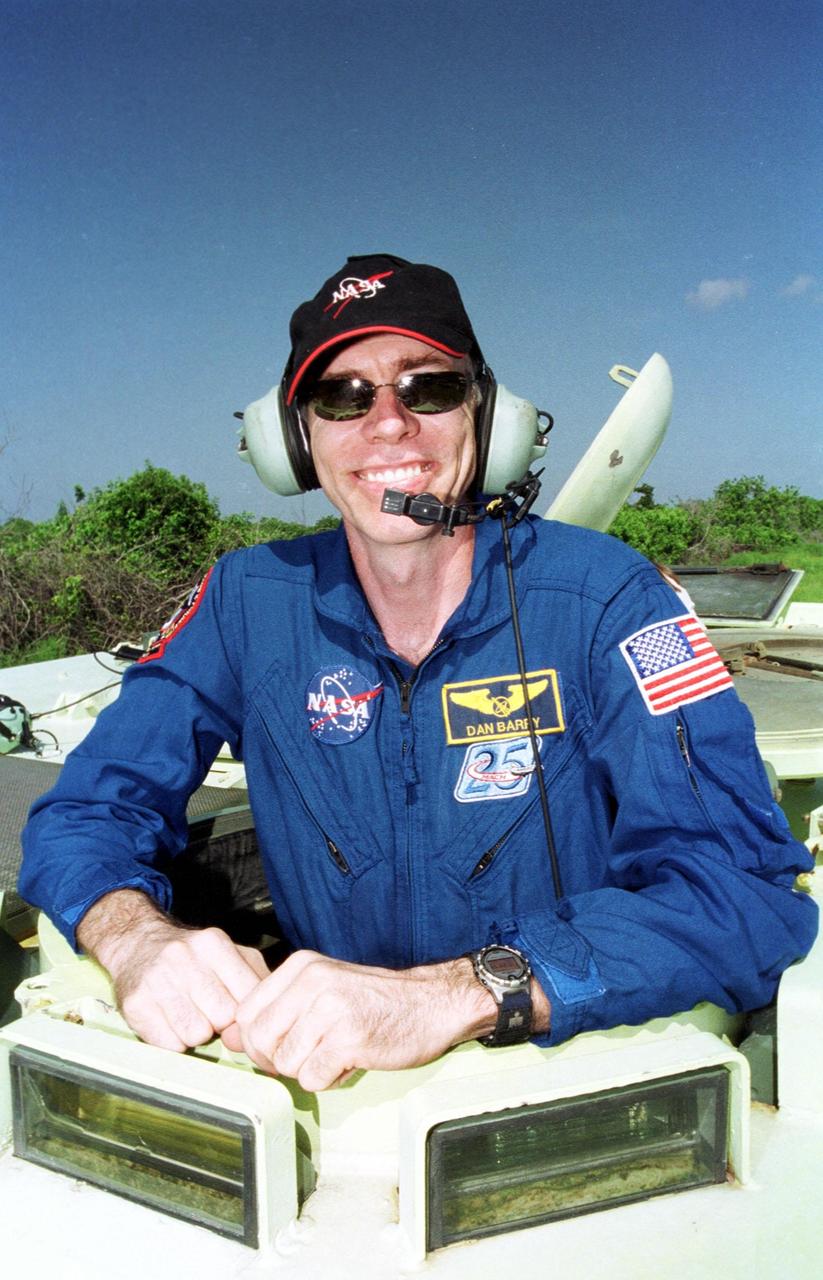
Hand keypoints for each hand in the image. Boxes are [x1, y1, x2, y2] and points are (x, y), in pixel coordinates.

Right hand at [76, 889, 268, 1050]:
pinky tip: (169, 1023)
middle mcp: (184, 957)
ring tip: (189, 1016)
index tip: (236, 1013)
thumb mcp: (228, 954)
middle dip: (220, 1023)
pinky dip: (173, 1042)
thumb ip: (257, 977)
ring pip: (196, 1035)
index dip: (244, 1012)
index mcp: (214, 944)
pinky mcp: (136, 1004)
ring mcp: (158, 980)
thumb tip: (279, 1014)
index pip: (247, 996)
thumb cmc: (191, 958)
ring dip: (196, 1034)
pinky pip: (169, 1044)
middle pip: (223, 1017)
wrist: (137, 944)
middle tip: (208, 1013)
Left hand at [221, 950, 499, 1090]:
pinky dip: (329, 1080)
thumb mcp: (324, 987)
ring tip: (335, 1054)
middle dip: (277, 1061)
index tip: (279, 1048)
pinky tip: (350, 1061)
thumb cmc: (375, 1001)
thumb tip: (238, 1040)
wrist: (432, 1003)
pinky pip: (312, 1078)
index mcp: (301, 966)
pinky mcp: (349, 1038)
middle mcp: (312, 981)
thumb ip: (283, 1007)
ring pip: (285, 1063)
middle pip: (259, 1040)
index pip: (246, 1013)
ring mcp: (331, 1009)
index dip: (256, 1042)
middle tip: (308, 1058)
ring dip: (308, 1070)